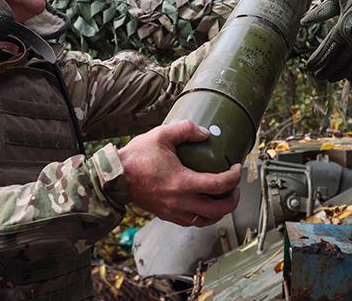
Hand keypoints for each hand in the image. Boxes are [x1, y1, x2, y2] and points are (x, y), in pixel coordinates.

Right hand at [118, 120, 241, 226]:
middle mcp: (180, 201)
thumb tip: (206, 133)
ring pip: (206, 221)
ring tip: (223, 197)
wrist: (114, 177)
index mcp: (182, 182)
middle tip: (236, 187)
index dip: (234, 177)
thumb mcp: (162, 134)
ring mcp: (173, 211)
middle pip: (218, 210)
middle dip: (233, 199)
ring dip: (220, 211)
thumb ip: (186, 129)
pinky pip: (191, 222)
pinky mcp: (166, 215)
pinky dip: (204, 216)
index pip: (219, 185)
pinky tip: (204, 203)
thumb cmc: (136, 156)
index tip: (237, 167)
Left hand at [300, 0, 351, 81]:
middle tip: (317, 76)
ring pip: (351, 66)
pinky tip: (349, 77)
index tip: (309, 66)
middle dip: (325, 70)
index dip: (317, 60)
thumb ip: (320, 12)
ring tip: (330, 78)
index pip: (327, 49)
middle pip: (337, 61)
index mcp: (343, 26)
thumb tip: (302, 22)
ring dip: (339, 74)